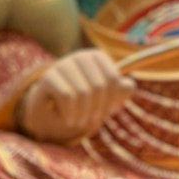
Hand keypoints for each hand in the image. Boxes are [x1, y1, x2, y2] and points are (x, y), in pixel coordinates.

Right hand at [18, 49, 133, 143]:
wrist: (50, 112)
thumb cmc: (82, 102)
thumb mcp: (105, 97)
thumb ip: (120, 90)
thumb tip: (129, 86)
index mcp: (96, 57)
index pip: (113, 79)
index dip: (113, 99)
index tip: (108, 111)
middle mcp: (80, 56)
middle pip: (99, 86)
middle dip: (98, 109)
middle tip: (93, 120)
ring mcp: (62, 64)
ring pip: (83, 92)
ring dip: (84, 114)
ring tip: (81, 122)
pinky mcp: (48, 77)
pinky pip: (67, 96)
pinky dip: (71, 113)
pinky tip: (69, 120)